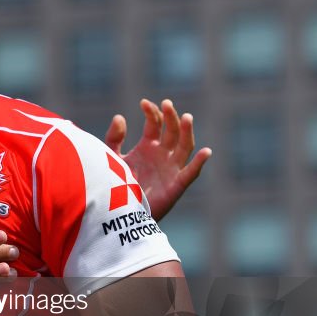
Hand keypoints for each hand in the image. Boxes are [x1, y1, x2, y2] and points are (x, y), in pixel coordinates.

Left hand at [105, 98, 211, 220]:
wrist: (118, 213)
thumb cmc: (116, 185)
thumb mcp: (111, 158)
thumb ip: (114, 138)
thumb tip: (120, 116)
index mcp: (148, 146)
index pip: (155, 124)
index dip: (152, 112)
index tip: (144, 102)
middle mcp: (162, 155)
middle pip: (172, 131)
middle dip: (170, 117)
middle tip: (166, 104)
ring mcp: (171, 168)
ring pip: (184, 146)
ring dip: (187, 132)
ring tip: (186, 117)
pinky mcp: (176, 185)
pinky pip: (190, 173)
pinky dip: (199, 163)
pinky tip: (205, 152)